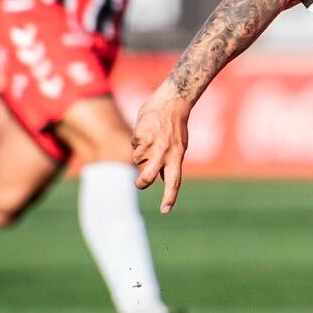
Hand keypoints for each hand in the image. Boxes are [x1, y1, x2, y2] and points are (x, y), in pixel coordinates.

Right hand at [131, 81, 191, 212]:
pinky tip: (146, 130)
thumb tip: (161, 179)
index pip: (174, 181)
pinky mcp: (140, 136)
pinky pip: (133, 145)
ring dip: (139, 154)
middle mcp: (164, 152)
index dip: (169, 197)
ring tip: (150, 139)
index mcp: (177, 156)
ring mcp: (151, 144)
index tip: (165, 211)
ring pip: (136, 160)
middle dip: (141, 183)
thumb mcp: (179, 146)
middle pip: (148, 177)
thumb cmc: (176, 126)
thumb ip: (170, 162)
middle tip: (140, 184)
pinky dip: (137, 140)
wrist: (172, 101)